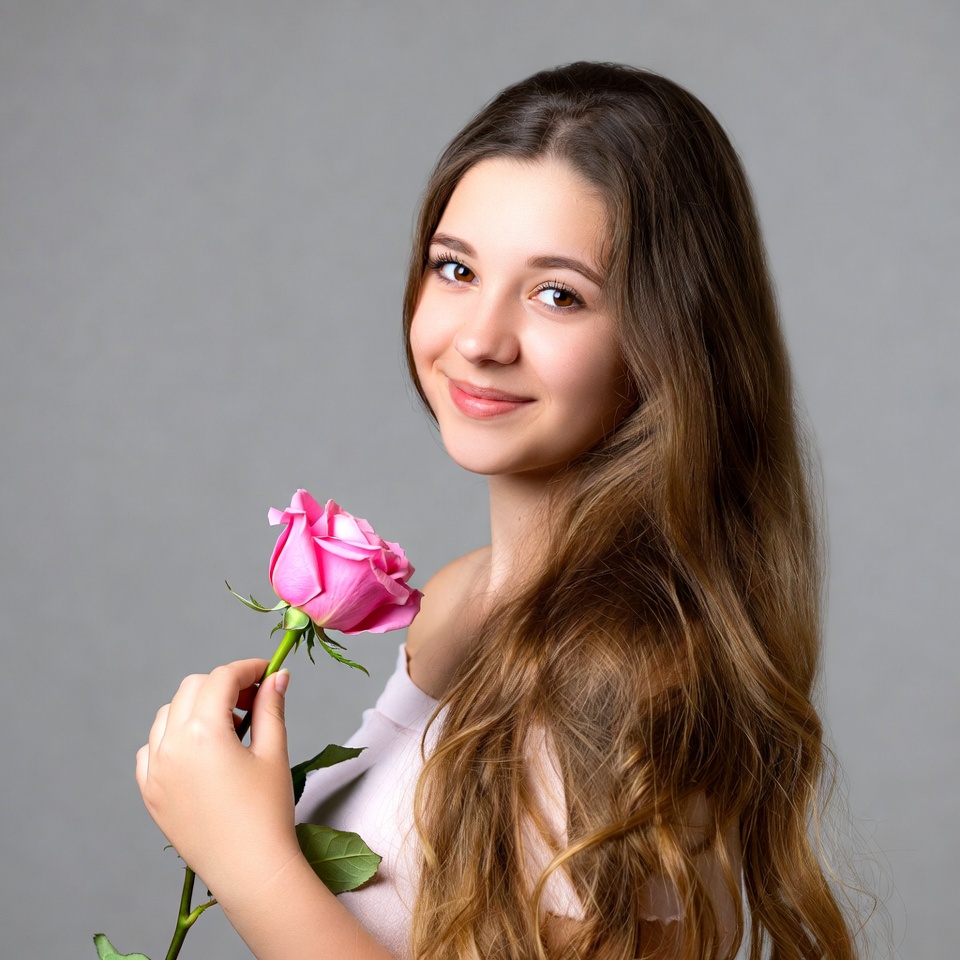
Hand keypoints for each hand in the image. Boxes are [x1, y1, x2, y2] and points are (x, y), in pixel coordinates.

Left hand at [135, 660, 299, 900]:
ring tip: (229, 727)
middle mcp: (171, 746)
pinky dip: (173, 738)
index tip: (268, 673)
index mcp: (203, 733)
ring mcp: (155, 770)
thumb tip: (277, 676)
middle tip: (253, 700)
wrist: (249, 869)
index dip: (248, 669)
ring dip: (197, 708)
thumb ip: (271, 707)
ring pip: (169, 714)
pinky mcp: (150, 792)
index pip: (221, 678)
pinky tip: (201, 751)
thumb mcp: (273, 752)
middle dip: (223, 685)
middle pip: (192, 688)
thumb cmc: (267, 812)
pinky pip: (152, 748)